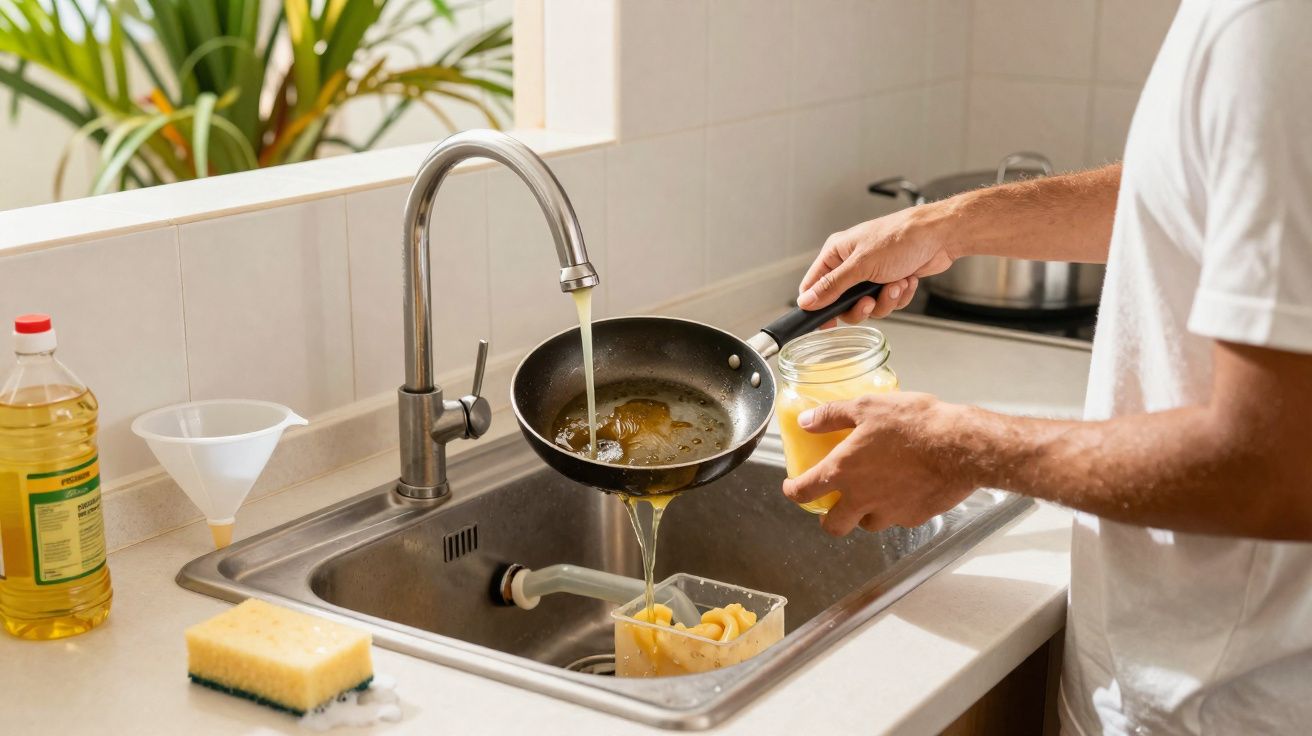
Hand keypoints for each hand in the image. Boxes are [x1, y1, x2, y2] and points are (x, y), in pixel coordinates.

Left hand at [780, 393, 977, 535]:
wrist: (960, 447)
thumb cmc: (916, 425)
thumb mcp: (867, 407)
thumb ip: (831, 415)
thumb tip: (806, 420)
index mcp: (843, 471)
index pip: (804, 492)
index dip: (793, 492)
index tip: (792, 488)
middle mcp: (862, 498)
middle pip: (833, 525)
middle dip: (828, 519)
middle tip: (832, 505)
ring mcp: (889, 512)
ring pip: (867, 524)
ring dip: (864, 513)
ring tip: (873, 493)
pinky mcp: (914, 518)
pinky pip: (898, 519)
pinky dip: (895, 508)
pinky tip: (904, 489)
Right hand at [798, 206, 956, 324]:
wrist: (939, 237)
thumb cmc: (902, 238)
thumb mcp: (861, 265)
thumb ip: (832, 286)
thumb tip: (806, 301)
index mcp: (837, 253)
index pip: (813, 286)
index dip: (818, 306)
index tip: (828, 322)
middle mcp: (851, 264)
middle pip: (842, 303)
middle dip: (861, 306)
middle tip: (871, 300)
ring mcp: (871, 274)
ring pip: (868, 306)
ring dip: (885, 300)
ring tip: (896, 284)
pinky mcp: (889, 281)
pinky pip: (887, 303)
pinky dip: (899, 296)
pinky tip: (906, 280)